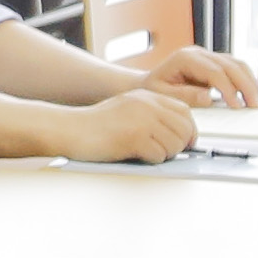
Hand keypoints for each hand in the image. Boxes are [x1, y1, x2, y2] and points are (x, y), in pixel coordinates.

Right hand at [63, 89, 201, 165]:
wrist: (69, 129)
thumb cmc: (94, 125)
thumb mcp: (128, 109)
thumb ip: (152, 115)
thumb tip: (178, 133)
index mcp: (147, 97)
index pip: (184, 111)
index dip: (188, 130)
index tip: (184, 142)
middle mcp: (147, 105)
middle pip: (185, 129)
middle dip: (180, 145)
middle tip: (165, 152)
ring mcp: (142, 120)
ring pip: (175, 144)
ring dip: (165, 155)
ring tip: (147, 153)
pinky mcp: (134, 138)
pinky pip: (159, 155)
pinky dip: (151, 160)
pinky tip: (137, 156)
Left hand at [140, 45, 257, 109]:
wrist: (147, 82)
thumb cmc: (153, 89)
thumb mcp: (164, 95)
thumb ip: (185, 96)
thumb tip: (209, 98)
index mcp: (185, 58)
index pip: (214, 71)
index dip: (228, 89)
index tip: (236, 106)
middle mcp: (198, 53)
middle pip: (230, 64)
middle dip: (246, 85)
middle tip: (255, 105)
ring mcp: (206, 56)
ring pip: (235, 63)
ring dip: (249, 81)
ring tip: (256, 101)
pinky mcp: (212, 63)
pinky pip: (233, 67)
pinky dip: (244, 79)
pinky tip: (250, 93)